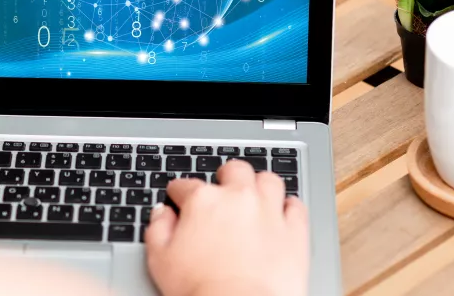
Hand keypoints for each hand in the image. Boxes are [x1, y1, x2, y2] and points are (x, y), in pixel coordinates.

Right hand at [144, 160, 308, 295]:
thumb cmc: (200, 289)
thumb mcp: (160, 260)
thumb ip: (157, 229)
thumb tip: (161, 214)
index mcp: (202, 201)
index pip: (185, 185)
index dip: (179, 193)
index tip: (179, 199)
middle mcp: (238, 198)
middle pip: (234, 170)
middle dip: (226, 176)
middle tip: (223, 189)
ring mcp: (269, 212)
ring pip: (269, 181)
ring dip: (261, 185)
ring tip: (256, 195)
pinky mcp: (294, 232)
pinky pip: (297, 207)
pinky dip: (290, 207)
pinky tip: (283, 214)